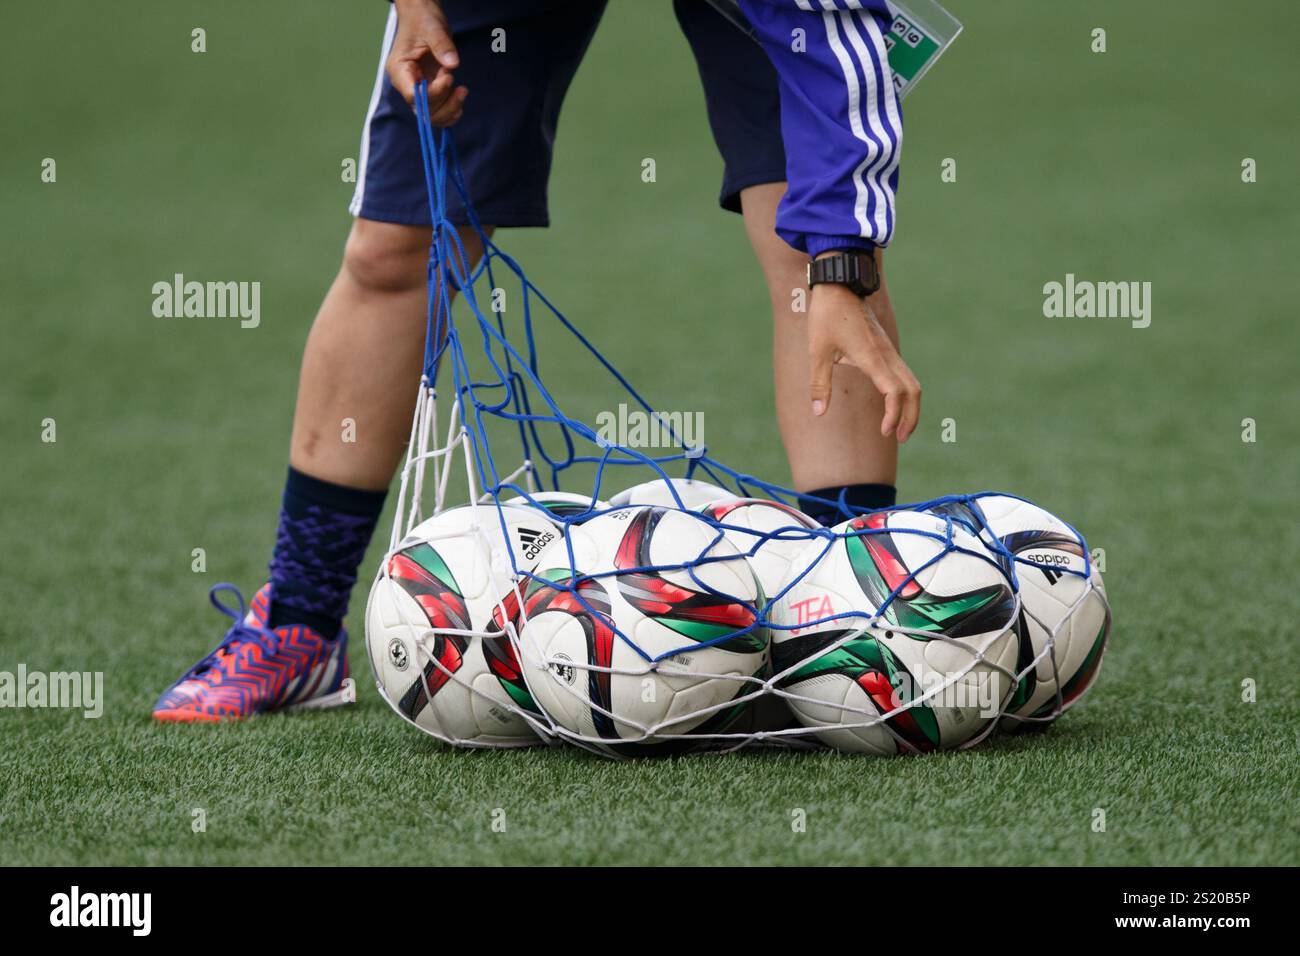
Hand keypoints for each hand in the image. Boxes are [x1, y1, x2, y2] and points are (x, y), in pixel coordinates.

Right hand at [387, 0, 467, 124]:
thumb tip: (452, 64)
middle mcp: (406, 84)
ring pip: (431, 115)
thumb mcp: (432, 28)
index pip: (412, 94)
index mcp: (399, 69)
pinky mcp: (429, 91)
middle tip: (461, 88)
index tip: (449, 78)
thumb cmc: (423, 20)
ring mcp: (417, 89)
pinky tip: (460, 100)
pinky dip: (451, 112)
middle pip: (423, 110)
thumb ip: (441, 45)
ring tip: (462, 91)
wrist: (423, 18)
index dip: (432, 93)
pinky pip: (438, 111)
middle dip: (445, 104)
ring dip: (450, 109)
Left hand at [807, 280, 920, 442]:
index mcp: (871, 357)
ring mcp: (889, 351)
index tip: (885, 431)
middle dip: (911, 416)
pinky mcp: (886, 349)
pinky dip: (905, 394)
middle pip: (913, 390)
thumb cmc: (826, 316)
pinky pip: (904, 374)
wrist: (840, 285)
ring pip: (912, 382)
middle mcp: (886, 355)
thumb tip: (818, 413)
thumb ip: (819, 384)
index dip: (893, 414)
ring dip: (910, 406)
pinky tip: (893, 405)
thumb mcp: (817, 351)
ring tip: (899, 428)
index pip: (894, 392)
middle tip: (899, 438)